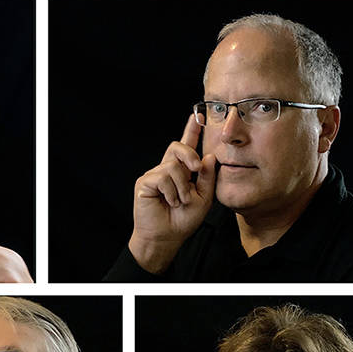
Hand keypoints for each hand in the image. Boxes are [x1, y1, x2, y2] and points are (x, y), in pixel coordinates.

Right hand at [129, 114, 216, 273]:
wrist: (166, 237)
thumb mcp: (204, 198)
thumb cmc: (183, 220)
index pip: (187, 146)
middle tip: (196, 171)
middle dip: (190, 155)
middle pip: (177, 147)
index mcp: (181, 171)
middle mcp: (166, 169)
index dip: (192, 130)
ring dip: (182, 186)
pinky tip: (169, 202)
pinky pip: (163, 177)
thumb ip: (207, 177)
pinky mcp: (144, 183)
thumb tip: (208, 156)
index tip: (198, 114)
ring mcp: (154, 175)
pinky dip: (171, 192)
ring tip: (179, 201)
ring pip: (173, 166)